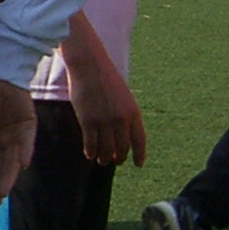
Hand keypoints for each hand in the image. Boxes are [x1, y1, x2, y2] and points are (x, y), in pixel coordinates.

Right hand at [65, 49, 146, 167]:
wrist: (89, 65)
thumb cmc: (105, 78)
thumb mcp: (123, 96)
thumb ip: (125, 114)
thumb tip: (122, 136)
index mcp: (133, 112)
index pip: (140, 140)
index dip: (140, 155)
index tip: (138, 164)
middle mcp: (121, 119)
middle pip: (122, 148)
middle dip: (119, 158)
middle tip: (115, 161)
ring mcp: (104, 121)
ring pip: (106, 150)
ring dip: (104, 158)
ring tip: (101, 160)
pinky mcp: (88, 121)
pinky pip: (91, 144)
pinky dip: (91, 152)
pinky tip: (89, 154)